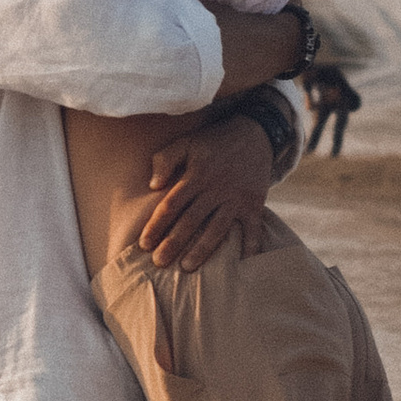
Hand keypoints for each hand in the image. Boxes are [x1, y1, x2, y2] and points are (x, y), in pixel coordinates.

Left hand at [137, 114, 275, 270]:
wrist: (255, 132)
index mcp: (196, 175)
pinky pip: (252, 229)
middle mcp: (216, 188)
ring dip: (202, 250)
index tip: (144, 244)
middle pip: (191, 221)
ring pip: (217, 229)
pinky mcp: (255, 204)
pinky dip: (249, 248)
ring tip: (187, 268)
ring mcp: (236, 198)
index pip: (171, 205)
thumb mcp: (186, 142)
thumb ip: (165, 160)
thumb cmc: (214, 141)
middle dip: (173, 243)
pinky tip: (241, 266)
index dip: (156, 225)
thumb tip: (153, 185)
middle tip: (159, 263)